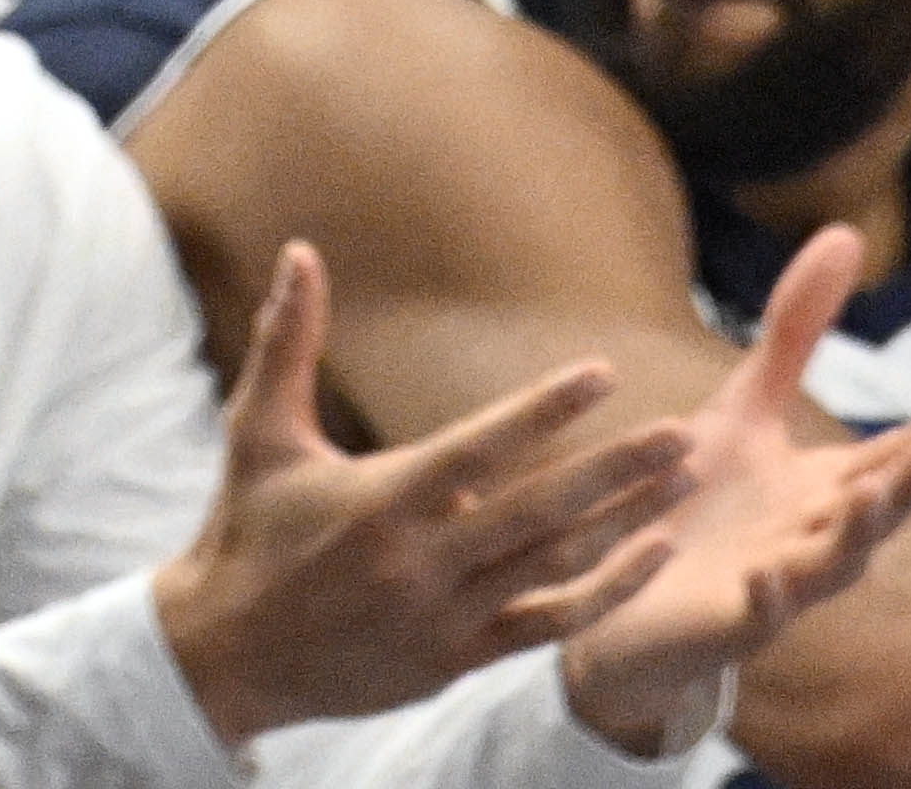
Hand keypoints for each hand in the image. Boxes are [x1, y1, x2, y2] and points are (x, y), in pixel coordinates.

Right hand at [149, 242, 694, 749]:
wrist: (227, 655)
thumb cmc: (244, 531)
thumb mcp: (256, 432)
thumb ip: (287, 341)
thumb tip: (300, 251)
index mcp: (378, 499)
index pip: (477, 447)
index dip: (542, 410)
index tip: (601, 374)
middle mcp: (419, 561)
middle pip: (538, 510)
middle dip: (616, 470)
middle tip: (682, 433)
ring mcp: (444, 616)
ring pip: (555, 565)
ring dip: (625, 521)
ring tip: (683, 482)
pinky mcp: (456, 659)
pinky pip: (548, 624)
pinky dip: (606, 592)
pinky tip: (650, 555)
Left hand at [556, 223, 910, 753]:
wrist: (630, 591)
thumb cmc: (702, 498)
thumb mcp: (746, 407)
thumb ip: (796, 334)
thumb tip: (846, 234)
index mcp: (823, 491)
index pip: (890, 457)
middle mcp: (811, 539)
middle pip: (873, 514)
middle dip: (904, 485)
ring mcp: (776, 585)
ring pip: (827, 566)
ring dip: (851, 536)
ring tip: (867, 498)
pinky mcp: (726, 622)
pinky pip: (752, 616)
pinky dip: (763, 598)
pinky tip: (764, 577)